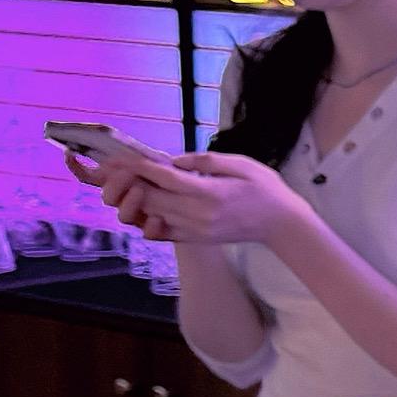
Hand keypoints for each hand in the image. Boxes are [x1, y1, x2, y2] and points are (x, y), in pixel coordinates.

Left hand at [101, 150, 307, 251]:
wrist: (281, 224)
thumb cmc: (265, 189)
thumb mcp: (241, 164)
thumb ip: (206, 161)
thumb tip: (175, 160)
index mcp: (209, 193)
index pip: (164, 178)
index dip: (140, 166)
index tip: (124, 156)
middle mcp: (198, 214)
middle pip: (150, 198)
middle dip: (129, 183)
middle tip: (114, 170)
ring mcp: (195, 231)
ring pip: (151, 215)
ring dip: (134, 200)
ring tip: (125, 185)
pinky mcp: (195, 240)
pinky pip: (161, 231)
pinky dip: (147, 218)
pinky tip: (145, 204)